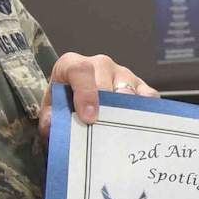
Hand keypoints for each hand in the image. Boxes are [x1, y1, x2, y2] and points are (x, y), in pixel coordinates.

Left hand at [40, 52, 157, 139]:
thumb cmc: (64, 107)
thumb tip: (54, 124)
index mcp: (73, 65)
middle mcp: (100, 64)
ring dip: (123, 114)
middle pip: (107, 83)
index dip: (85, 92)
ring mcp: (123, 74)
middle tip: (101, 132)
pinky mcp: (141, 86)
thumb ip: (49, 120)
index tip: (88, 117)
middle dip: (104, 110)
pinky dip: (145, 112)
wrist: (76, 105)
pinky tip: (135, 126)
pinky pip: (149, 97)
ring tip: (116, 133)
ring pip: (128, 92)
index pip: (80, 69)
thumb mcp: (51, 113)